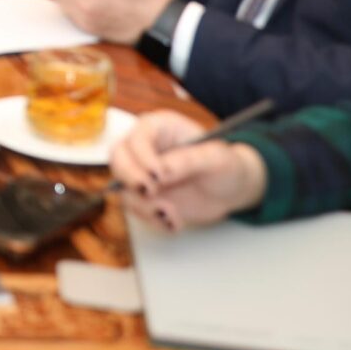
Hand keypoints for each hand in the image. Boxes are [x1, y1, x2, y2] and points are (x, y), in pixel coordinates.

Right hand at [112, 112, 267, 232]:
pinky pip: (135, 208)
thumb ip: (188, 161)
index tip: (157, 177)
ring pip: (123, 187)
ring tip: (171, 214)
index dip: (143, 156)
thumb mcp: (216, 158)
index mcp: (160, 127)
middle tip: (150, 193)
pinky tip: (174, 222)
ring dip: (143, 205)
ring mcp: (143, 173)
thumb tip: (159, 172)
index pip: (139, 136)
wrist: (232, 190)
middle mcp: (145, 148)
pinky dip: (151, 219)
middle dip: (131, 178)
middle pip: (118, 158)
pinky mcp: (145, 196)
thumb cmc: (226, 165)